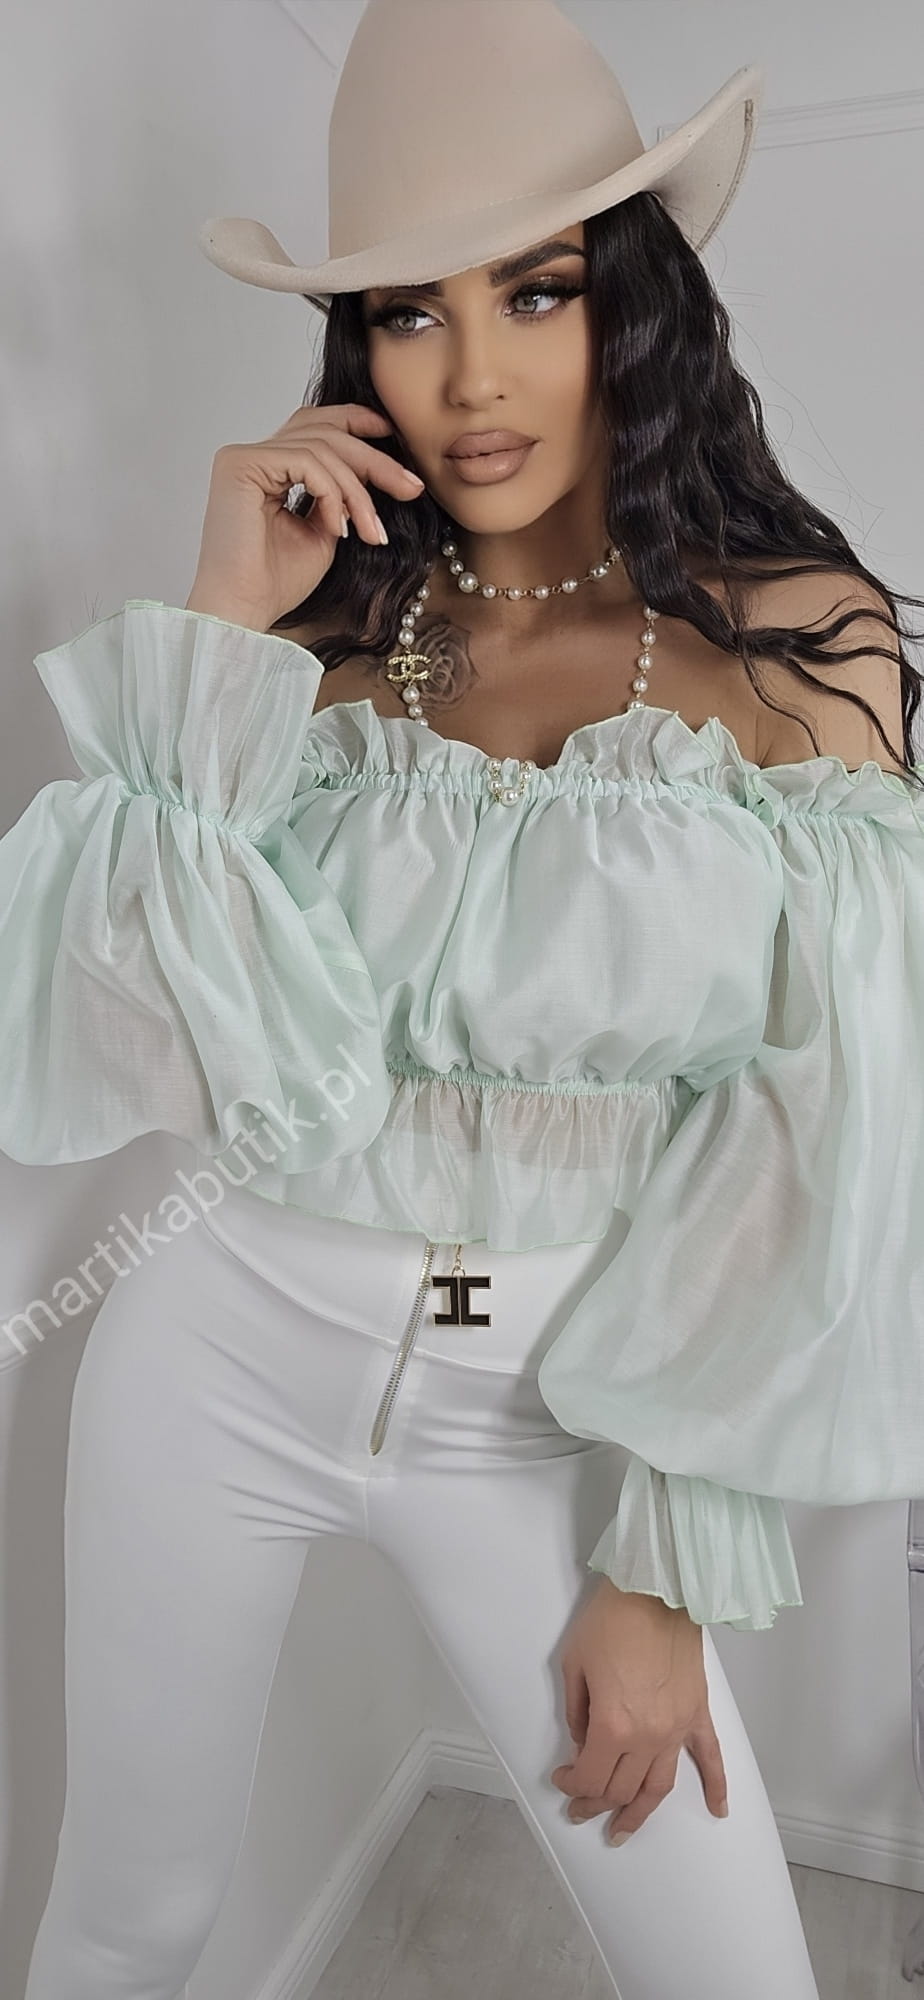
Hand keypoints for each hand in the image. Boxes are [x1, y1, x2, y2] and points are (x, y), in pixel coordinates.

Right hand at [185, 401, 426, 632]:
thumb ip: (340, 497)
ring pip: (322, 447)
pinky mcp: (240, 465)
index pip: (317, 427)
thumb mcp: (324, 531)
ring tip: (371, 531)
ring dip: (357, 491)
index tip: (396, 437)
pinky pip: (307, 462)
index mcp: (269, 467)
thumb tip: (379, 470)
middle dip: (375, 460)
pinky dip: (332, 493)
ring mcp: (244, 457)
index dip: (357, 421)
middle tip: (412, 488)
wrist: (244, 611)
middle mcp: (252, 456)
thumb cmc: (276, 582)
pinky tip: (339, 528)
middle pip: (325, 432)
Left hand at [550, 1577, 727, 1841]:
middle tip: (580, 1808)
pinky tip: (717, 1810)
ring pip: (659, 1787)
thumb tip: (584, 1742)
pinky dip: (717, 1787)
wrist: (657, 1590)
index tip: (561, 1777)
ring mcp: (677, 1728)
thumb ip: (577, 1712)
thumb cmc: (611, 1621)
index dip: (571, 1784)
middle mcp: (648, 1737)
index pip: (591, 1776)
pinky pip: (711, 1758)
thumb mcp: (574, 1664)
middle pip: (622, 1788)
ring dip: (639, 1813)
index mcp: (614, 1726)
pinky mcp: (698, 1713)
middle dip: (596, 1803)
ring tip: (623, 1830)